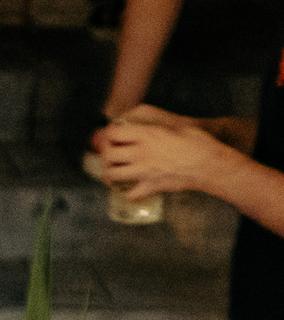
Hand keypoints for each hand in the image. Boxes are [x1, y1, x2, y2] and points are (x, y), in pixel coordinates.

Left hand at [99, 117, 248, 201]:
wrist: (213, 166)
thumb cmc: (200, 143)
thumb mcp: (177, 127)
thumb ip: (155, 127)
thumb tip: (141, 126)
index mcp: (148, 135)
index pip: (113, 133)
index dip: (109, 134)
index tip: (112, 136)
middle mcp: (142, 153)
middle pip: (108, 154)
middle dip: (106, 153)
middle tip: (111, 153)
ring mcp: (145, 171)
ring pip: (114, 173)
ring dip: (111, 171)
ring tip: (116, 169)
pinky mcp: (152, 186)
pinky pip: (130, 193)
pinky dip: (128, 191)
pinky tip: (131, 186)